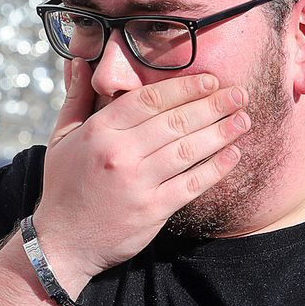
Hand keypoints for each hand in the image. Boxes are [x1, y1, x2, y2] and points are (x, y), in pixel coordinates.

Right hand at [31, 59, 249, 286]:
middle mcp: (120, 153)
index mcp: (99, 131)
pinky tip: (233, 155)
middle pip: (175, 121)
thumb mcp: (60, 138)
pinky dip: (216, 168)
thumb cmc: (64, 186)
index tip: (210, 80)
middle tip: (239, 94)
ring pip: (188, 149)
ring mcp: (138, 183)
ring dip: (221, 132)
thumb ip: (76, 99)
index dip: (184, 87)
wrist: (62, 243)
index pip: (150, 100)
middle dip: (212, 105)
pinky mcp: (152, 210)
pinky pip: (191, 183)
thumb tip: (80, 62)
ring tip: (243, 119)